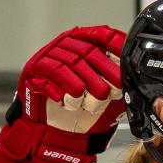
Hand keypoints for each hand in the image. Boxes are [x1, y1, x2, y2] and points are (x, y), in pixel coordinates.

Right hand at [0, 26, 126, 162]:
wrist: (49, 128)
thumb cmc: (76, 108)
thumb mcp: (100, 94)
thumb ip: (114, 84)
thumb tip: (131, 79)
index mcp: (81, 45)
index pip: (101, 35)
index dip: (115, 44)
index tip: (125, 57)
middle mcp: (63, 47)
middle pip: (86, 52)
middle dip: (101, 73)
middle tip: (109, 92)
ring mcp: (46, 59)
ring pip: (66, 66)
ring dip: (78, 87)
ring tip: (85, 102)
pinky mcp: (31, 74)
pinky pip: (46, 78)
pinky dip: (57, 90)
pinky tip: (64, 101)